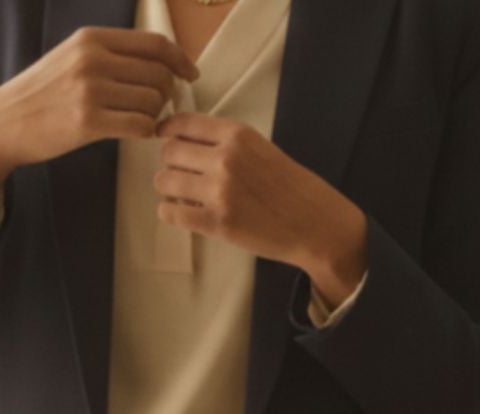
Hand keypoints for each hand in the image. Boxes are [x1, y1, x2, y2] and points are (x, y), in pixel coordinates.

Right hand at [0, 27, 199, 215]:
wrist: (4, 122)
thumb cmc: (44, 93)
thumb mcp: (72, 57)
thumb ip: (112, 53)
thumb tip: (162, 61)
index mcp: (92, 39)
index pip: (155, 44)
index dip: (180, 60)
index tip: (190, 75)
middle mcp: (92, 59)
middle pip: (159, 74)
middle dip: (167, 94)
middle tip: (156, 107)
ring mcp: (89, 90)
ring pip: (153, 101)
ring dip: (155, 114)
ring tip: (140, 119)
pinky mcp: (87, 122)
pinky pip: (140, 125)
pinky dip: (146, 131)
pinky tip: (136, 132)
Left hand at [151, 112, 367, 308]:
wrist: (315, 224)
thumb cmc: (290, 186)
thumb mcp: (260, 148)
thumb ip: (225, 143)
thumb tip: (183, 142)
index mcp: (237, 135)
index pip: (182, 123)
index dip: (167, 132)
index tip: (166, 140)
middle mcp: (225, 158)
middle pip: (168, 152)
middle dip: (171, 164)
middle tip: (183, 175)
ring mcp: (219, 191)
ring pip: (164, 181)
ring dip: (169, 189)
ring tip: (184, 195)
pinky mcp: (217, 222)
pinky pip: (170, 213)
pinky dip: (171, 212)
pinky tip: (184, 213)